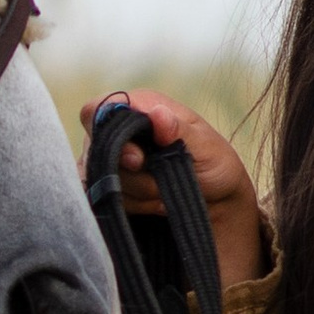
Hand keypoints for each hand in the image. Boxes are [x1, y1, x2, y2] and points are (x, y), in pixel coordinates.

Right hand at [80, 88, 268, 295]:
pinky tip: (157, 203)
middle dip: (134, 177)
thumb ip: (179, 130)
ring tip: (166, 193)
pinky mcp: (109, 186)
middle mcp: (118, 130)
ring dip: (139, 194)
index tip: (138, 160)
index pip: (96, 110)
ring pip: (101, 181)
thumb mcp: (207, 147)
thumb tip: (157, 112)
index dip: (107, 134)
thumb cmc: (214, 165)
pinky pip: (104, 201)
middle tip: (162, 183)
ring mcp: (111, 159)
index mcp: (140, 107)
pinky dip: (135, 206)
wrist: (216, 202)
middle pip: (97, 152)